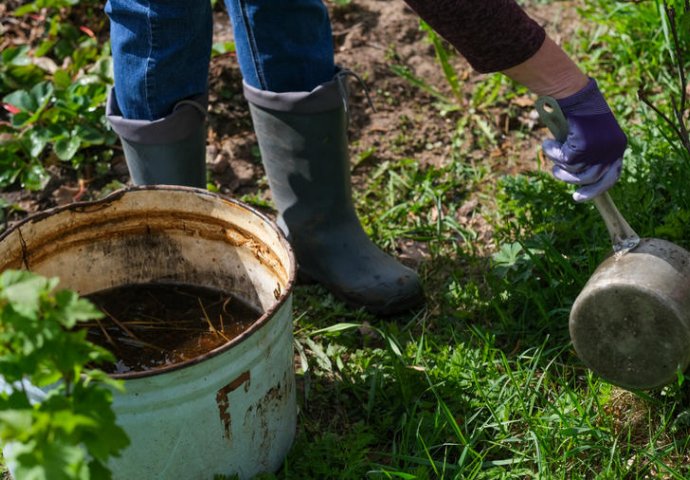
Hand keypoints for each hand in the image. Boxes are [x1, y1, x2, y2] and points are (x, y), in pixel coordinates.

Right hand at [542, 78, 626, 201]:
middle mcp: (613, 149)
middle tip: (556, 173)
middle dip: (570, 179)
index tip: (578, 197)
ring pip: (575, 171)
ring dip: (559, 163)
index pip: (612, 176)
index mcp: (618, 146)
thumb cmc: (579, 111)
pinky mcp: (584, 146)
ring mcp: (600, 148)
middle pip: (591, 178)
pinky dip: (553, 152)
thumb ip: (590, 154)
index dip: (595, 189)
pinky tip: (548, 142)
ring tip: (551, 149)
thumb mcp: (591, 135)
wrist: (574, 93)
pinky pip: (564, 160)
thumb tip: (580, 178)